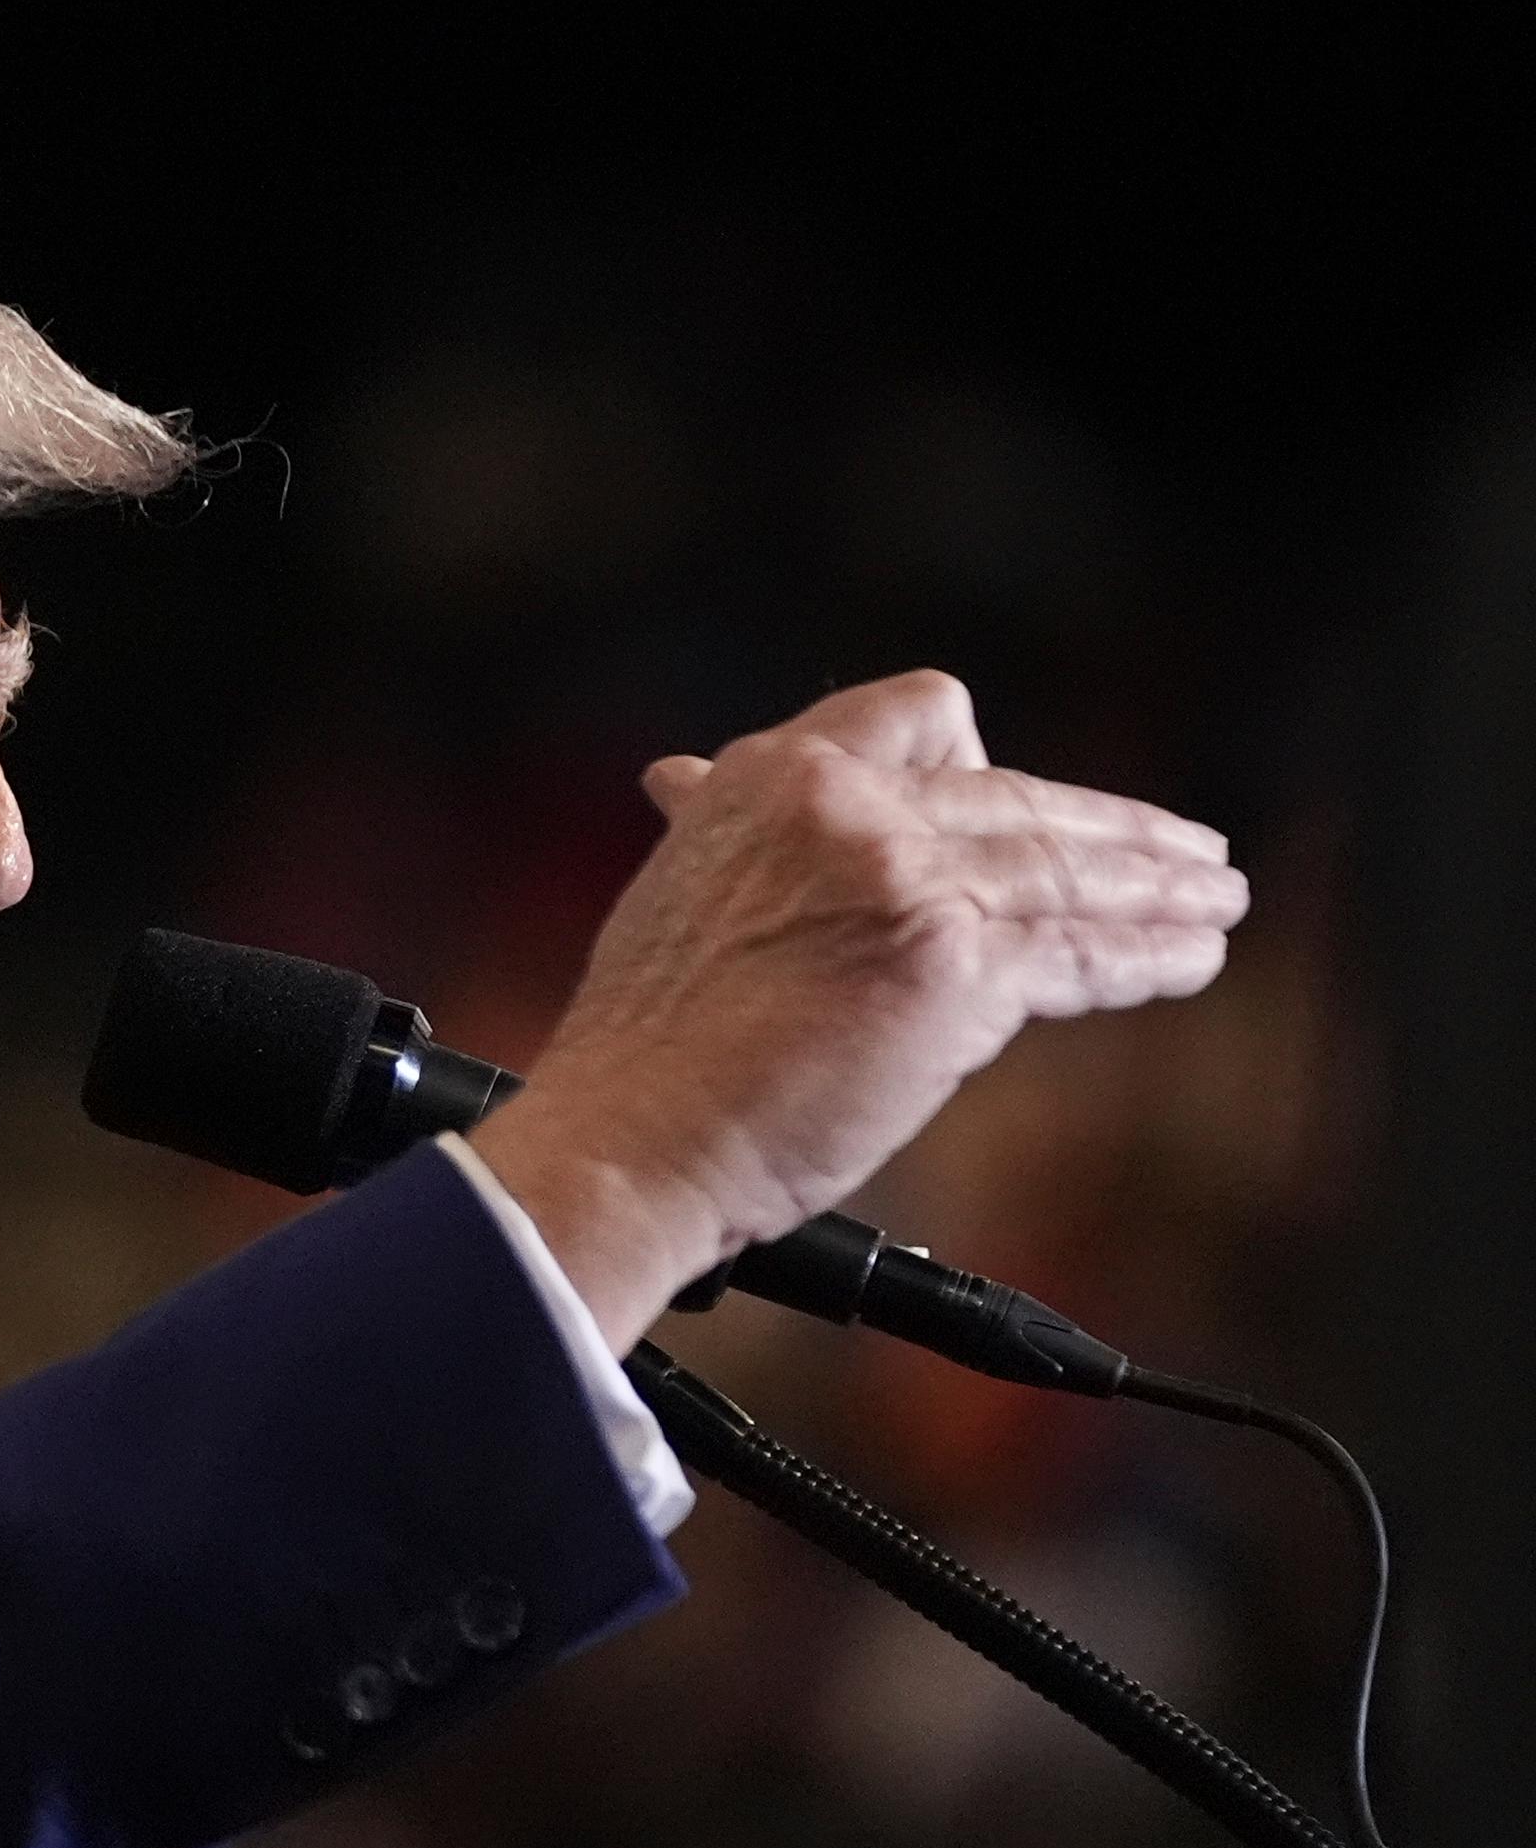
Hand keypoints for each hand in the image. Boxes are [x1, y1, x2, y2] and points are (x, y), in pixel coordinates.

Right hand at [469, 670, 1247, 1349]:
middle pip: (1023, 800)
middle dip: (1118, 833)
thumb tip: (689, 781)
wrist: (632, 1131)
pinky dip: (1146, 958)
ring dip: (1158, 892)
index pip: (921, 715)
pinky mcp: (955, 969)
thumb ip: (720, 831)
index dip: (986, 755)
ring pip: (1067, 873)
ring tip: (1216, 902)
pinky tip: (1190, 960)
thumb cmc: (644, 1042)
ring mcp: (906, 882)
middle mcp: (846, 807)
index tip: (1023, 791)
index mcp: (772, 777)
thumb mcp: (673, 887)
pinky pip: (1078, 955)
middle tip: (1188, 853)